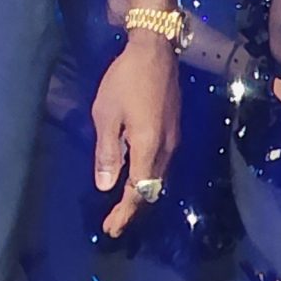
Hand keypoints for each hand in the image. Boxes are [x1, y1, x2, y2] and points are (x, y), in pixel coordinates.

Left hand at [94, 36, 179, 237]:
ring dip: (140, 195)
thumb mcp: (106, 115)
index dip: (124, 213)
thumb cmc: (125, 80)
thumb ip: (108, 152)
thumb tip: (106, 186)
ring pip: (158, 178)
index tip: (111, 229)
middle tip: (114, 224)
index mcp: (149, 148)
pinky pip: (161, 165)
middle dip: (133, 210)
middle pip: (152, 190)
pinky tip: (135, 177)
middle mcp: (167, 149)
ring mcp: (173, 139)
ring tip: (122, 207)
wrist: (155, 51)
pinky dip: (147, 178)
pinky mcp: (173, 130)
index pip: (138, 191)